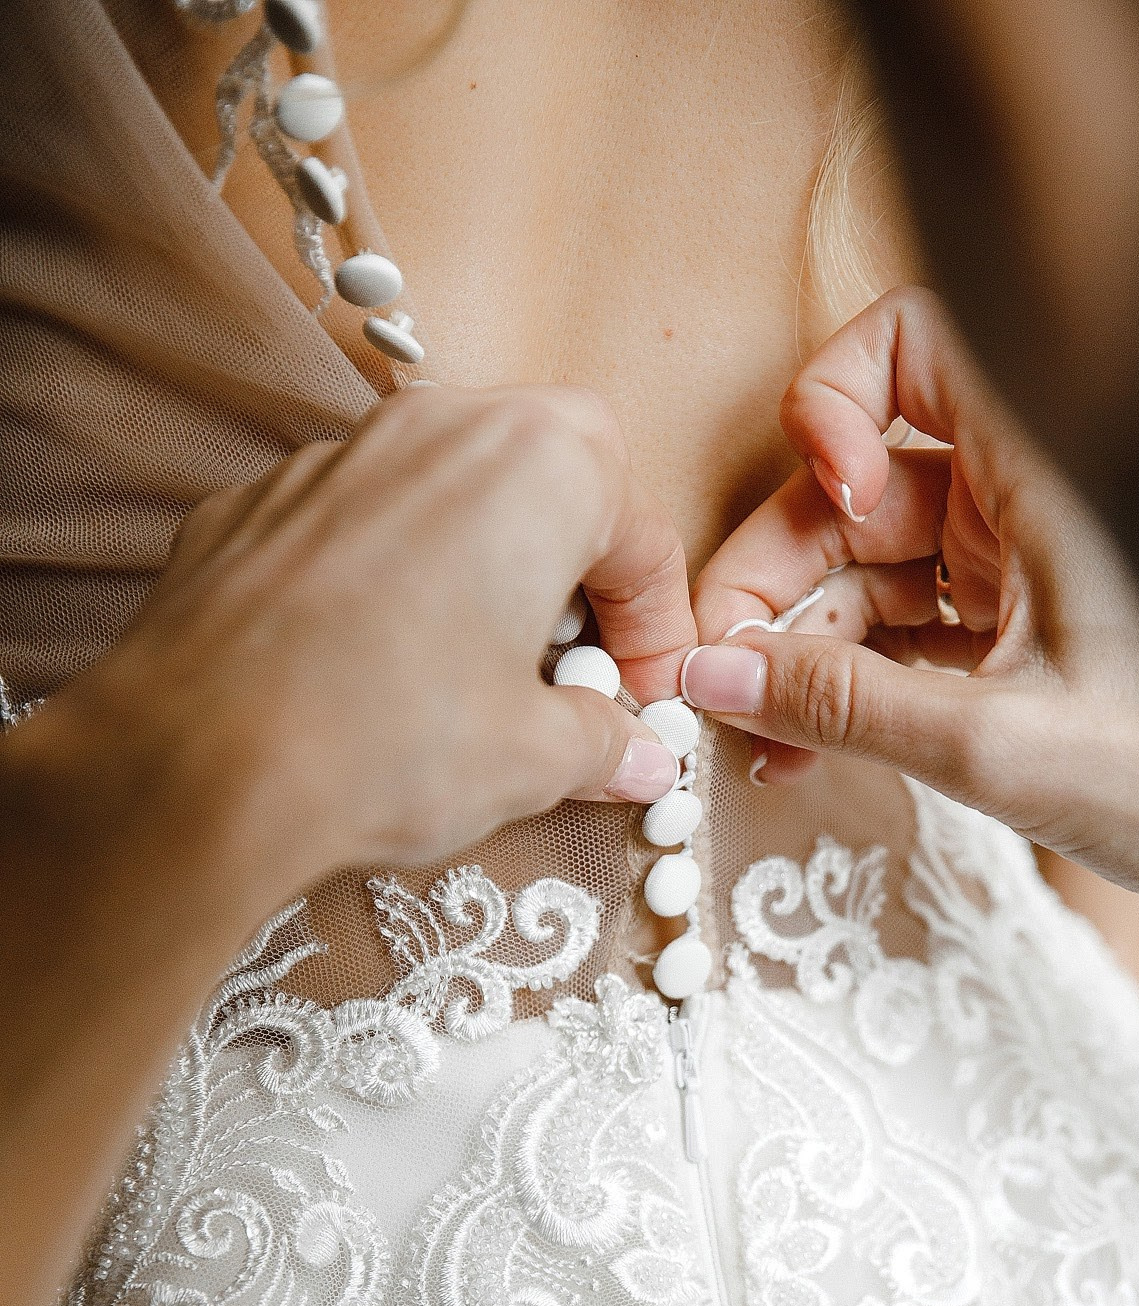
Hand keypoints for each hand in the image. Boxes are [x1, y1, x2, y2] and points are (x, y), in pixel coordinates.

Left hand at [58, 381, 692, 894]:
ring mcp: (334, 457)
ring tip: (474, 679)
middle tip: (574, 675)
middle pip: (546, 484)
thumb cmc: (390, 741)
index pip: (640, 535)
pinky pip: (354, 532)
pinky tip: (374, 675)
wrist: (198, 763)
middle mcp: (437, 428)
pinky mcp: (253, 505)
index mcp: (539, 464)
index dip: (658, 632)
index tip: (649, 701)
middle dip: (573, 576)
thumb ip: (601, 744)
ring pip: (444, 498)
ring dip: (478, 574)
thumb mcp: (533, 760)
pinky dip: (386, 587)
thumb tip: (636, 759)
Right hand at [687, 285, 1138, 929]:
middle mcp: (1024, 506)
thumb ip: (841, 706)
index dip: (839, 398)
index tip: (827, 498)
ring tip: (753, 737)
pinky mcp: (1008, 644)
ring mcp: (1013, 576)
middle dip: (777, 574)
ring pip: (865, 573)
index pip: (913, 345)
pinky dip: (843, 686)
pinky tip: (797, 747)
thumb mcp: (992, 744)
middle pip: (856, 491)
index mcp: (1047, 474)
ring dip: (798, 648)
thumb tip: (713, 677)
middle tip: (720, 669)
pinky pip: (895, 637)